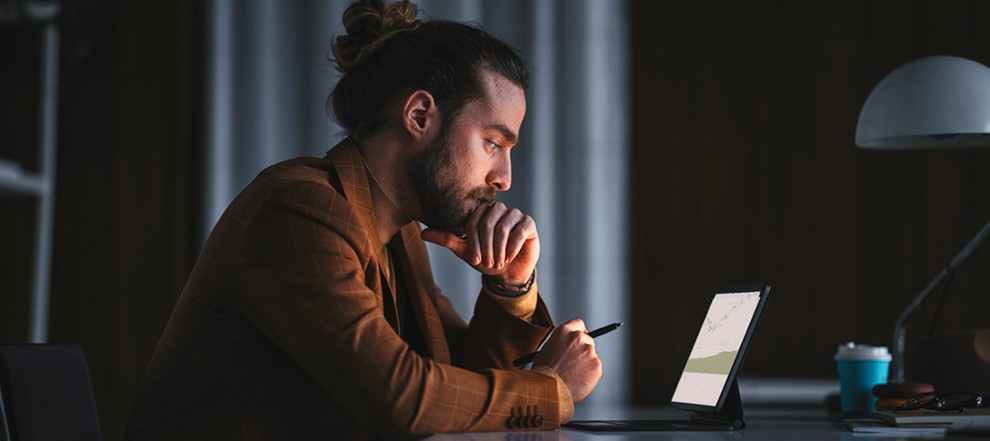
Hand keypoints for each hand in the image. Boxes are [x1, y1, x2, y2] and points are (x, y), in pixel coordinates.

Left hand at [421, 202, 538, 284]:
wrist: (509, 272)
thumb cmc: (486, 259)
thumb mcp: (465, 251)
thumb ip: (447, 239)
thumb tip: (423, 233)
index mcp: (481, 212)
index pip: (473, 221)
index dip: (473, 241)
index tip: (474, 260)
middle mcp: (498, 209)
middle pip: (488, 222)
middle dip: (486, 246)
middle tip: (487, 263)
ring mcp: (514, 214)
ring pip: (503, 227)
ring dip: (498, 248)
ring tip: (498, 262)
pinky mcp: (528, 223)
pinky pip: (519, 231)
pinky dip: (512, 247)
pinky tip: (509, 257)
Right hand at [532, 318, 602, 403]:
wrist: (549, 390)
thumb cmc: (544, 373)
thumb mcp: (545, 351)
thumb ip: (559, 345)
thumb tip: (566, 348)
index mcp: (564, 331)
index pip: (578, 323)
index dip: (579, 332)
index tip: (579, 339)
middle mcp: (578, 338)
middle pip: (588, 339)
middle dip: (583, 350)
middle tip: (576, 361)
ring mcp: (589, 351)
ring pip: (591, 356)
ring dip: (586, 363)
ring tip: (572, 375)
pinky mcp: (596, 365)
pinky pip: (595, 368)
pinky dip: (590, 375)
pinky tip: (578, 380)